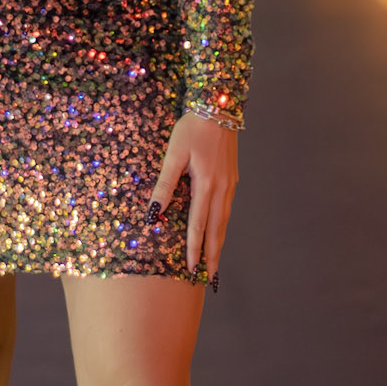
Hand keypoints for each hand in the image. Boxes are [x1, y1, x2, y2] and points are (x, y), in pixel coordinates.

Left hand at [150, 112, 238, 281]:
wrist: (219, 106)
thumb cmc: (192, 128)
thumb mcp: (173, 154)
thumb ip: (164, 185)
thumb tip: (154, 213)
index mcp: (207, 185)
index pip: (198, 225)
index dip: (194, 249)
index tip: (191, 270)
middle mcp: (222, 188)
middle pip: (217, 230)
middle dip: (212, 256)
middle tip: (210, 279)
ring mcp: (230, 184)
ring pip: (224, 221)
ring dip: (219, 244)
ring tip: (215, 263)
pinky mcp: (232, 178)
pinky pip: (227, 210)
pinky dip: (222, 226)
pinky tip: (218, 232)